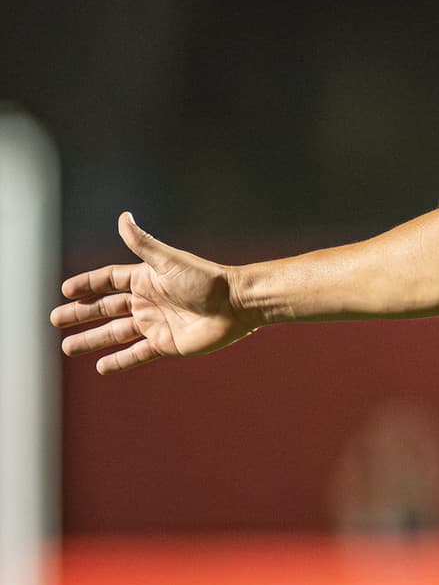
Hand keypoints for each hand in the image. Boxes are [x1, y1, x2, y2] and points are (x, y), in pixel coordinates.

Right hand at [51, 213, 253, 373]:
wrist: (237, 305)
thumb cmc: (206, 280)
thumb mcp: (169, 261)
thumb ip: (143, 244)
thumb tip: (124, 217)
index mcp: (146, 279)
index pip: (108, 281)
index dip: (87, 285)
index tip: (66, 290)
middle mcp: (148, 301)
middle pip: (106, 308)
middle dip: (81, 314)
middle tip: (55, 320)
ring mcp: (156, 324)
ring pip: (116, 334)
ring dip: (92, 339)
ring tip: (67, 348)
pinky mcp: (166, 344)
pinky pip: (137, 354)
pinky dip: (119, 361)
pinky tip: (101, 367)